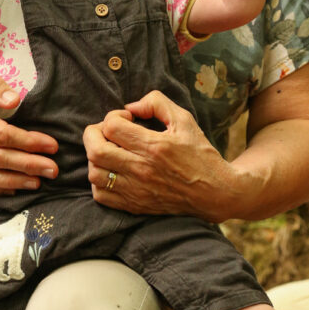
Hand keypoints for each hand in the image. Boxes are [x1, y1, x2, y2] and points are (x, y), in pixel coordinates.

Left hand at [84, 90, 256, 219]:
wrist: (215, 192)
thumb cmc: (199, 153)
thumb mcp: (184, 119)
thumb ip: (157, 103)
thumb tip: (131, 106)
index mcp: (154, 146)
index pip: (111, 127)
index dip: (113, 116)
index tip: (126, 118)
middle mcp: (142, 170)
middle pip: (96, 151)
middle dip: (93, 134)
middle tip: (106, 131)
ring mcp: (137, 190)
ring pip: (95, 174)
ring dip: (95, 158)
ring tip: (109, 150)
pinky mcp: (135, 206)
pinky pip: (101, 195)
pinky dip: (99, 181)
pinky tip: (112, 171)